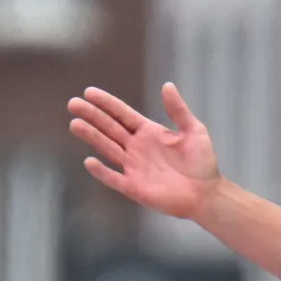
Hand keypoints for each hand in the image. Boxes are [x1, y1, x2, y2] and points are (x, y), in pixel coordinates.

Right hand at [68, 84, 218, 221]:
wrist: (206, 194)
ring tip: (74, 123)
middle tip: (73, 103)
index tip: (89, 92)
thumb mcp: (194, 131)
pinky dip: (102, 171)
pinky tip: (89, 161)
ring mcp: (134, 167)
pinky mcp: (134, 187)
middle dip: (91, 115)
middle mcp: (137, 148)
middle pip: (109, 128)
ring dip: (91, 136)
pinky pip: (114, 178)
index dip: (106, 103)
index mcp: (148, 132)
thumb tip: (167, 85)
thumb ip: (178, 110)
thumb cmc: (203, 163)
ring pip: (107, 148)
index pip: (122, 114)